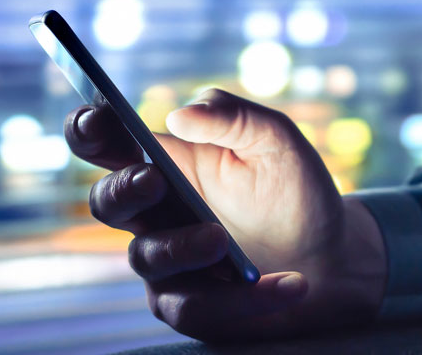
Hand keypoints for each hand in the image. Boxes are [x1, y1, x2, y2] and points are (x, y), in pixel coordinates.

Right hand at [64, 89, 385, 340]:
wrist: (332, 255)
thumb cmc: (293, 191)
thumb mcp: (276, 141)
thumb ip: (233, 116)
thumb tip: (180, 114)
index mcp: (164, 163)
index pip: (106, 143)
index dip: (89, 128)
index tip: (101, 115)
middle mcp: (154, 213)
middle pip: (105, 202)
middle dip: (123, 189)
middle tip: (154, 179)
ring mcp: (166, 263)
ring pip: (146, 258)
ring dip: (182, 247)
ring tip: (223, 240)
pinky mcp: (189, 307)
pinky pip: (194, 307)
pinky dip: (243, 298)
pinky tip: (290, 284)